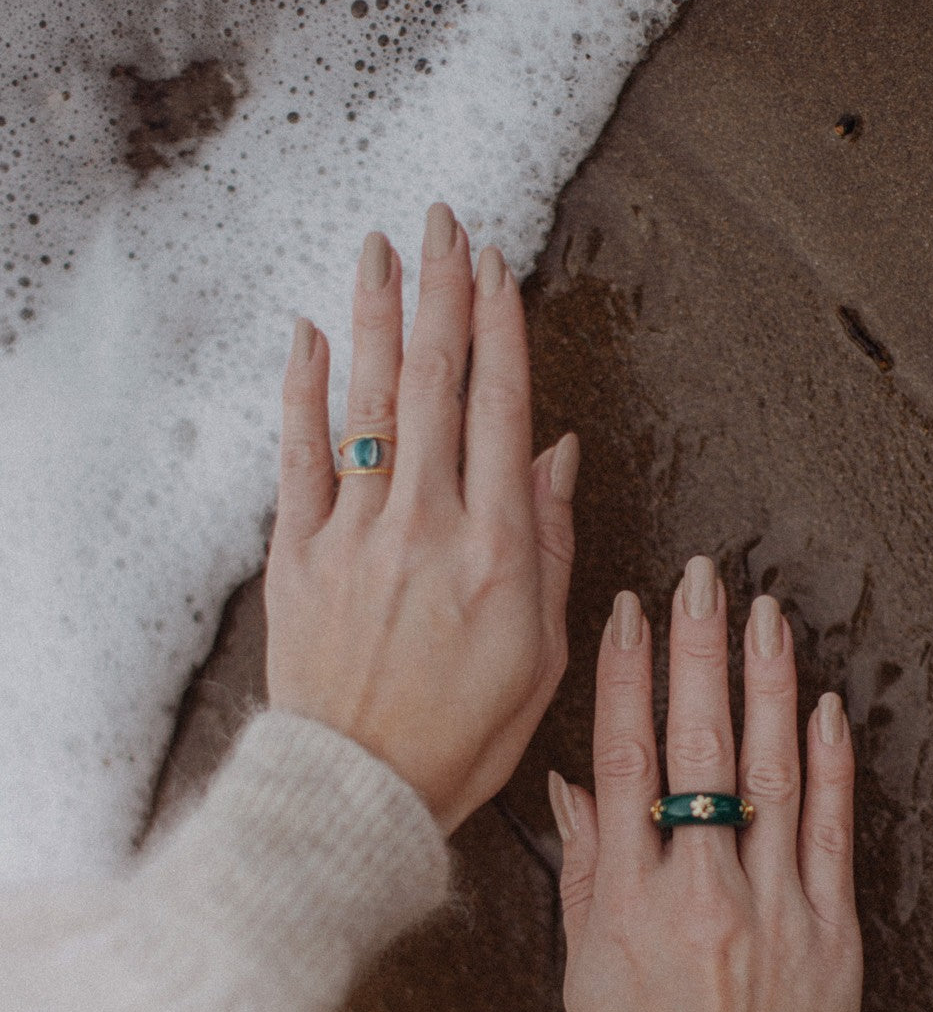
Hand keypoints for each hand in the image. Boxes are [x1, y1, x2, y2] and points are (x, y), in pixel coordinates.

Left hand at [264, 204, 577, 833]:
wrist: (362, 789)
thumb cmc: (462, 734)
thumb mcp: (542, 653)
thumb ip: (551, 546)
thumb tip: (556, 457)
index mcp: (498, 548)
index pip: (503, 409)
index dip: (501, 329)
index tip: (499, 268)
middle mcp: (428, 523)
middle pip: (437, 383)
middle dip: (442, 292)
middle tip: (443, 221)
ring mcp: (357, 533)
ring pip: (370, 401)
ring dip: (377, 316)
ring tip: (381, 248)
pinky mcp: (299, 554)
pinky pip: (299, 454)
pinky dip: (303, 390)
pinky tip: (308, 335)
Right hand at [549, 557, 862, 1011]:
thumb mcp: (584, 977)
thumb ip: (582, 872)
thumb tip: (570, 785)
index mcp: (628, 901)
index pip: (624, 758)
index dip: (626, 676)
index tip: (629, 614)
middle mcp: (700, 891)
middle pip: (698, 745)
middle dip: (698, 651)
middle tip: (701, 579)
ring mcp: (774, 907)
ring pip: (773, 771)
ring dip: (767, 683)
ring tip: (763, 613)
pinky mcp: (831, 931)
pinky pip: (831, 829)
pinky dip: (828, 763)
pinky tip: (821, 705)